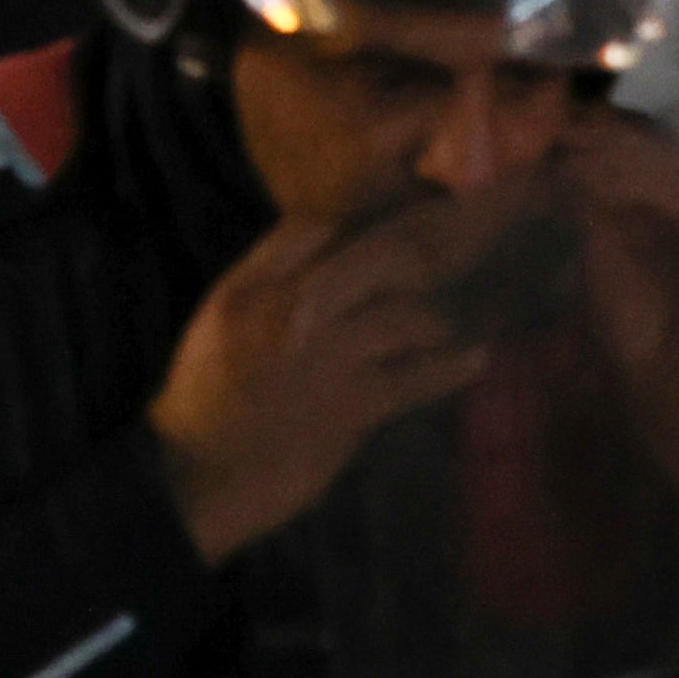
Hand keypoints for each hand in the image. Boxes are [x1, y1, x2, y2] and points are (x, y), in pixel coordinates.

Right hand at [148, 212, 492, 562]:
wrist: (193, 478)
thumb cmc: (212, 398)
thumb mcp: (226, 321)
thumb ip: (276, 277)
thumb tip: (344, 242)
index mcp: (254, 283)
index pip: (327, 219)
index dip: (385, 202)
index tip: (426, 200)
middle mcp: (288, 309)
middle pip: (380, 251)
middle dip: (439, 232)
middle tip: (481, 227)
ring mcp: (318, 359)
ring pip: (403, 311)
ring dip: (448, 309)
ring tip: (485, 302)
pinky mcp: (343, 409)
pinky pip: (410, 380)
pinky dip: (447, 369)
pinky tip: (477, 360)